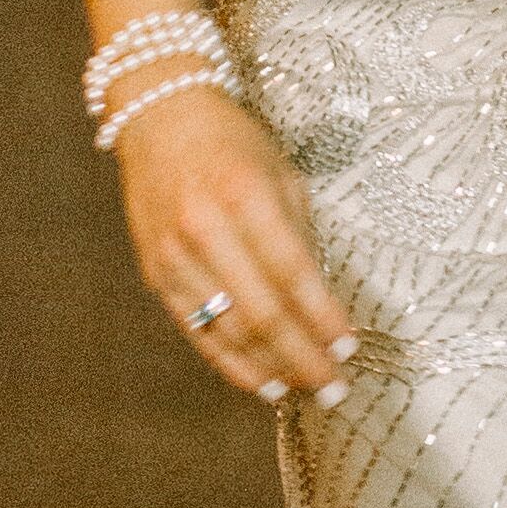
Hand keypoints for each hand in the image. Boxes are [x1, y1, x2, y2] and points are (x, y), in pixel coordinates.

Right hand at [114, 84, 358, 402]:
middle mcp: (204, 228)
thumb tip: (324, 302)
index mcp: (244, 194)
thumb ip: (300, 235)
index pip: (293, 273)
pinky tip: (264, 382)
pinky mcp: (155, 274)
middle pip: (261, 313)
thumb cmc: (233, 143)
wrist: (158, 118)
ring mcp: (174, 256)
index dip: (323, 317)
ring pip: (228, 330)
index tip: (351, 346)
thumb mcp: (281, 173)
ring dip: (273, 368)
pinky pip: (197, 331)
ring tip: (310, 389)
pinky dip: (232, 363)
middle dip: (304, 357)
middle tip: (337, 386)